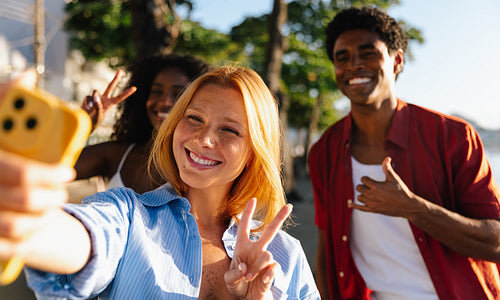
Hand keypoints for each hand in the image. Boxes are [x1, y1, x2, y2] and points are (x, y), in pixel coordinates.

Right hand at [0, 71, 73, 260]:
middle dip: (51, 198)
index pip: (21, 171)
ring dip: (39, 220)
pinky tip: (30, 229)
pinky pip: (1, 247)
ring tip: (50, 209)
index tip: (68, 171)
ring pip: (11, 225)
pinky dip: (19, 243)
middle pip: (22, 199)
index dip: (49, 173)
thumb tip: (28, 75)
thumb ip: (4, 99)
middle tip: (62, 193)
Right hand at [81, 70, 136, 130]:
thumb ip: (98, 105)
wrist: (85, 123)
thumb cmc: (95, 120)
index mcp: (110, 104)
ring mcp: (96, 98)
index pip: (120, 97)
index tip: (135, 88)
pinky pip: (87, 97)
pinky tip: (87, 108)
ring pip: (95, 92)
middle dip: (115, 79)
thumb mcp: (99, 114)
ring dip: (93, 99)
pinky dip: (86, 103)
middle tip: (120, 71)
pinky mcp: (89, 98)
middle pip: (111, 86)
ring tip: (91, 108)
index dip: (127, 93)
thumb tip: (95, 96)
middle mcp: (105, 99)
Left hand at [224, 198, 291, 299]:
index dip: (248, 213)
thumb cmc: (238, 285)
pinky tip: (262, 280)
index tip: (253, 199)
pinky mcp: (272, 271)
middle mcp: (256, 250)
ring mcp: (265, 260)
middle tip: (289, 206)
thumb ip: (233, 274)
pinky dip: (266, 275)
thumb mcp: (229, 280)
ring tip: (249, 277)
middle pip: (270, 231)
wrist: (248, 298)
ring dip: (256, 268)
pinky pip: (273, 268)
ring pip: (266, 255)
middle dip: (279, 218)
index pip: (245, 227)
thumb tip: (244, 268)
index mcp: (243, 247)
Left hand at [352, 157, 421, 217]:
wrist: (407, 206)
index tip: (373, 180)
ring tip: (370, 193)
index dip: (367, 178)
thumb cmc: (401, 191)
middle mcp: (372, 196)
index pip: (363, 179)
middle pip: (359, 188)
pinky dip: (354, 206)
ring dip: (362, 194)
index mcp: (376, 186)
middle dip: (363, 185)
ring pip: (359, 197)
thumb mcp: (394, 178)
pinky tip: (349, 204)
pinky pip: (360, 208)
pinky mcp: (373, 210)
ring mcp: (372, 204)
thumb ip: (387, 168)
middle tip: (372, 186)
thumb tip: (387, 157)